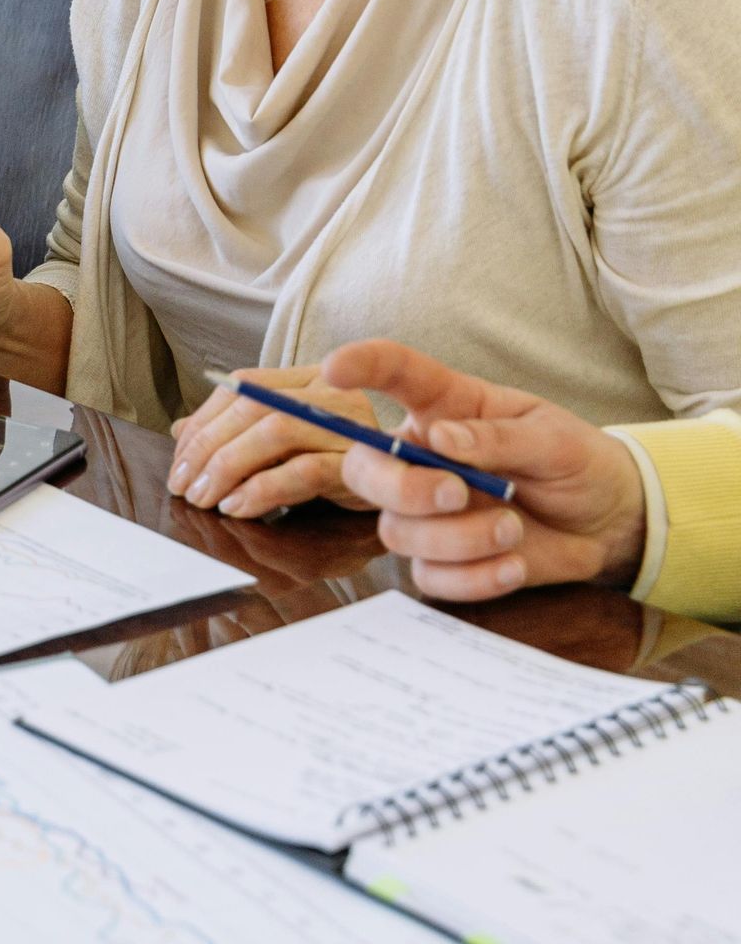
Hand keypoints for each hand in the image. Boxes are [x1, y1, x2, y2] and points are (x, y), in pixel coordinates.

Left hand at [166, 362, 371, 517]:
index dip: (203, 421)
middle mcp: (331, 394)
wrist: (411, 490)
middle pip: (253, 406)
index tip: (179, 460)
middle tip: (183, 485)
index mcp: (309, 379)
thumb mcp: (287, 444)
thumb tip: (182, 432)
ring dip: (227, 467)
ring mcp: (348, 426)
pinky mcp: (360, 465)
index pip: (243, 386)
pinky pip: (303, 471)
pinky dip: (261, 489)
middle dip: (207, 447)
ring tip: (204, 499)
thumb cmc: (340, 465)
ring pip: (274, 432)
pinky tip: (236, 506)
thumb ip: (239, 432)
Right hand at [327, 340, 647, 600]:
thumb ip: (499, 437)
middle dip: (401, 486)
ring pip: (396, 531)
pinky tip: (513, 565)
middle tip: (458, 492)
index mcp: (447, 407)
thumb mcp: (554, 439)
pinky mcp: (442, 561)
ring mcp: (427, 513)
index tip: (335, 369)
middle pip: (364, 468)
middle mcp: (423, 457)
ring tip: (512, 528)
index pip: (394, 374)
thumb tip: (442, 438)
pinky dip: (472, 577)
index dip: (359, 366)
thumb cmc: (577, 463)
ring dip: (456, 538)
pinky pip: (430, 578)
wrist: (609, 523)